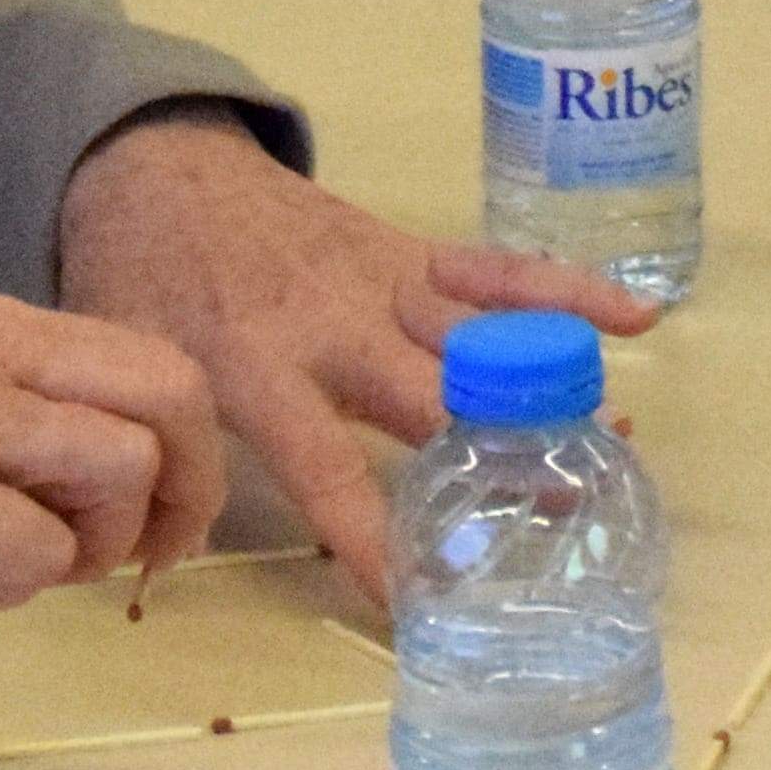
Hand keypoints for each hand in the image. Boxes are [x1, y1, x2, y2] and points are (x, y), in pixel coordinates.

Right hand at [0, 288, 225, 632]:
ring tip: (4, 564)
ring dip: (88, 544)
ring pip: (122, 468)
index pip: (143, 357)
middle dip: (185, 490)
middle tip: (143, 563)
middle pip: (169, 392)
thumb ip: (4, 422)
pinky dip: (13, 587)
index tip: (157, 524)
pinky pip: (40, 550)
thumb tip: (113, 482)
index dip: (183, 449)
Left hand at [48, 109, 651, 610]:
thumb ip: (163, 469)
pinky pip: (496, 271)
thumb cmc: (141, 284)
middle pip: (430, 397)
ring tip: (611, 442)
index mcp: (256, 370)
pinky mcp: (409, 251)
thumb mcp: (134, 379)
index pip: (328, 472)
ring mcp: (381, 281)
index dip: (374, 538)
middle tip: (557, 515)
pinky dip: (565, 289)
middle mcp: (333, 327)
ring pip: (476, 335)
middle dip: (493, 457)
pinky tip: (636, 317)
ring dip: (545, 387)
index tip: (417, 601)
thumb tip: (162, 570)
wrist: (152, 169)